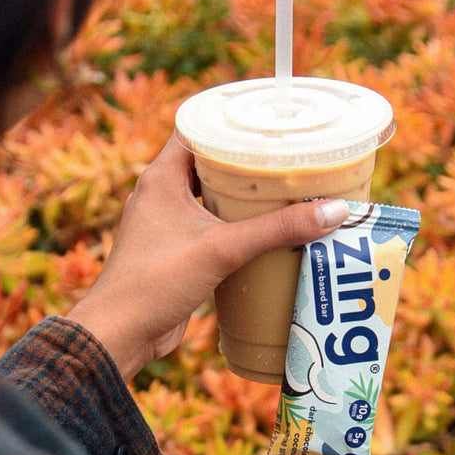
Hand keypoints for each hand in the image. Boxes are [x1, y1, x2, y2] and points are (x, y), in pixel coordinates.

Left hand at [67, 136, 348, 381]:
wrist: (121, 333)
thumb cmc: (158, 282)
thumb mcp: (222, 249)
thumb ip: (277, 229)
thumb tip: (334, 211)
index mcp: (161, 177)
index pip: (196, 130)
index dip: (229, 121)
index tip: (266, 121)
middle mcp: (160, 193)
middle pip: (206, 162)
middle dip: (243, 159)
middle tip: (283, 155)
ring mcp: (165, 222)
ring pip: (207, 195)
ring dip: (238, 194)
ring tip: (279, 188)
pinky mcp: (174, 248)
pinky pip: (207, 223)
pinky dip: (231, 222)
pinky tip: (260, 229)